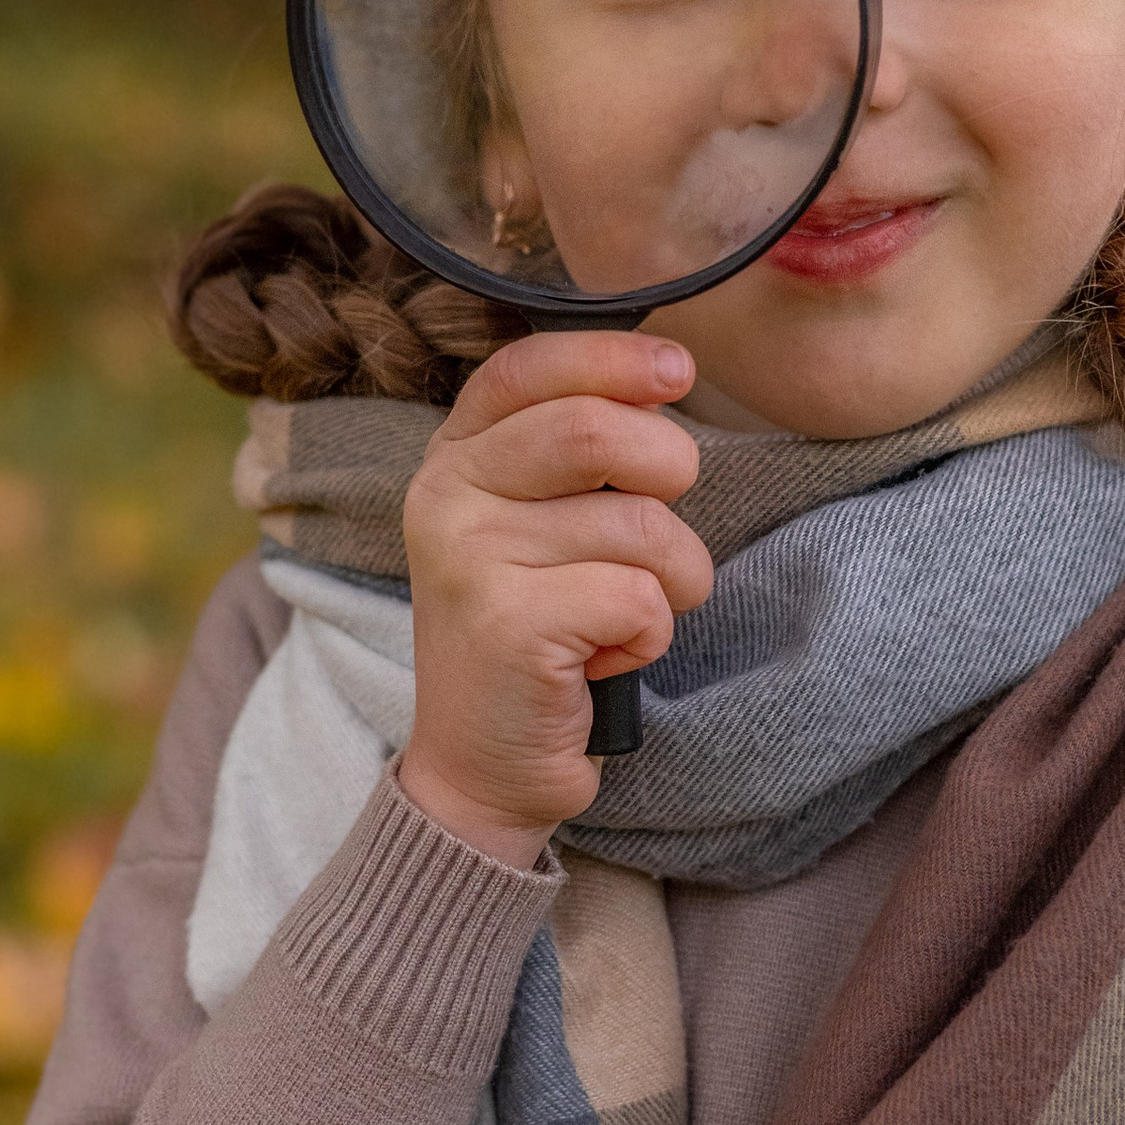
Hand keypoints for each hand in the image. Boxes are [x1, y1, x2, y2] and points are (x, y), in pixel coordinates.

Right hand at [398, 333, 711, 862]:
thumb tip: (661, 375)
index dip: (612, 358)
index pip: (527, 368)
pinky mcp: (508, 626)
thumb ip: (576, 451)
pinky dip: (649, 636)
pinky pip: (640, 598)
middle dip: (669, 471)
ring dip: (671, 580)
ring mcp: (469, 560)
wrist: (482, 766)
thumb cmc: (535, 633)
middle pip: (596, 430)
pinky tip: (600, 659)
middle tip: (663, 534)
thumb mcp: (536, 524)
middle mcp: (447, 498)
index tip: (677, 372)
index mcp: (453, 459)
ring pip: (640, 526)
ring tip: (621, 618)